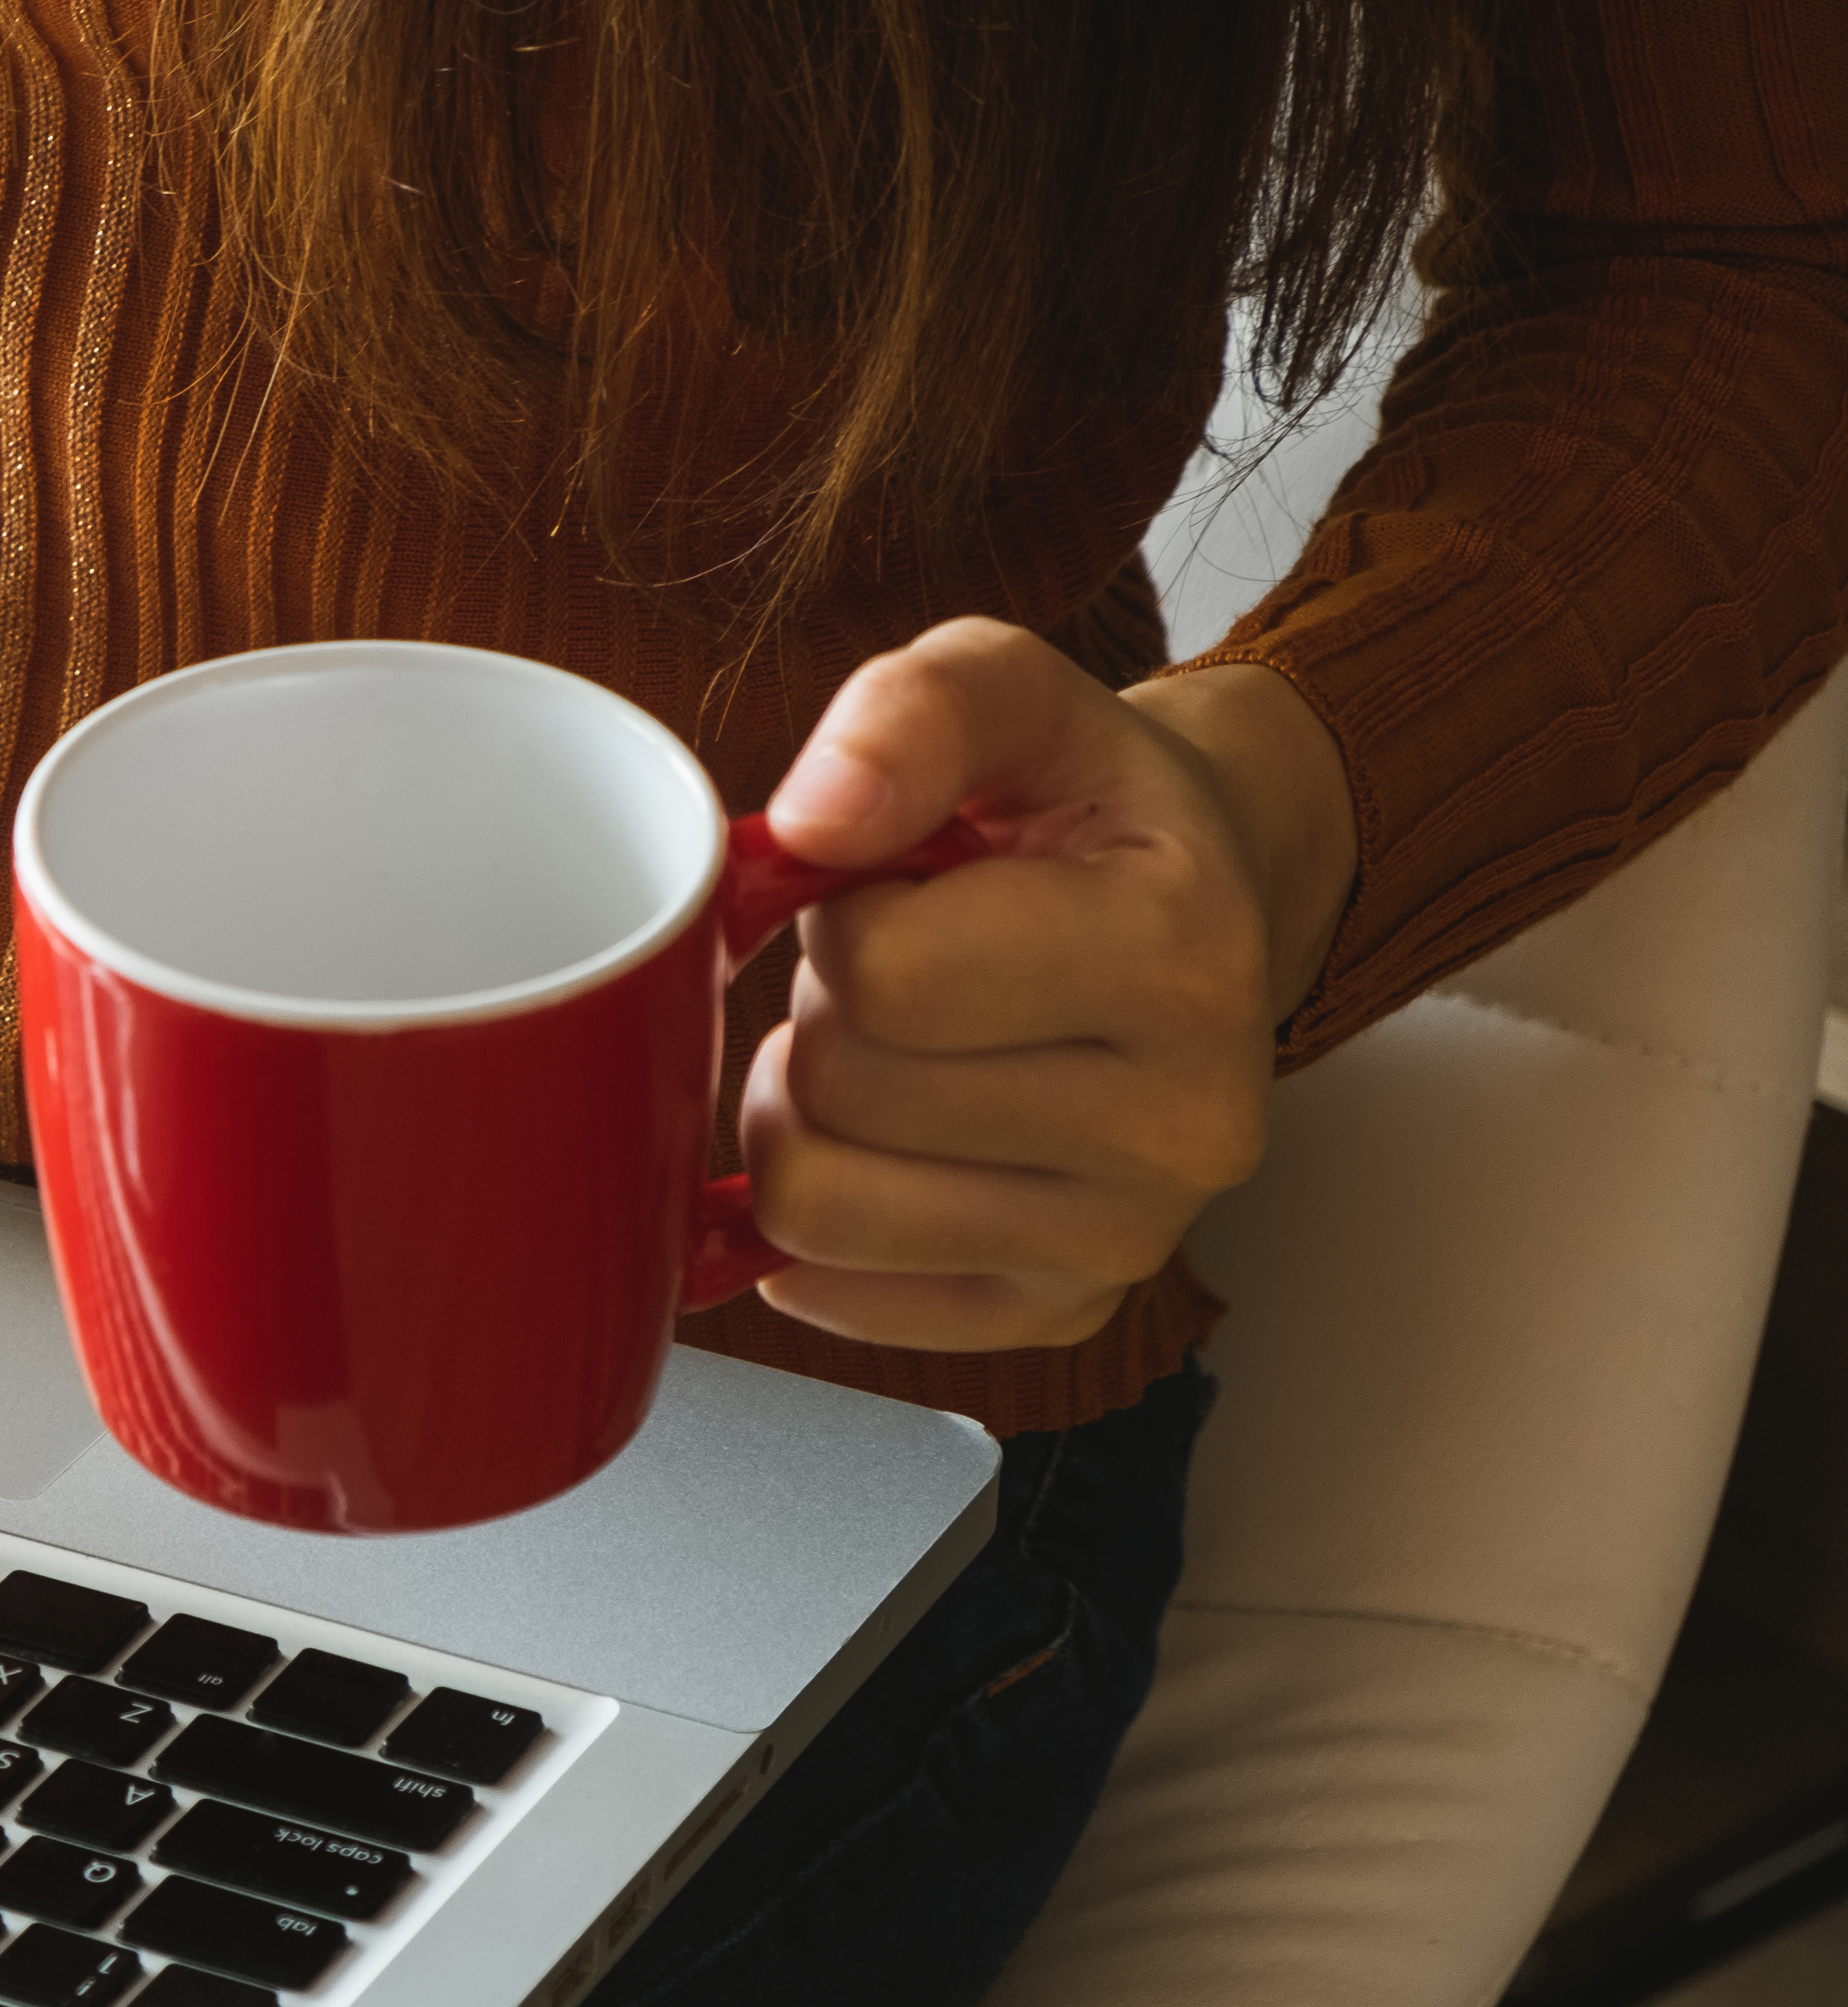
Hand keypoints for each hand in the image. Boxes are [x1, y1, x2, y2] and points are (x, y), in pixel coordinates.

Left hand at [741, 618, 1352, 1351]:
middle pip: (839, 1094)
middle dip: (825, 1017)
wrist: (1198, 904)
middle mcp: (1184, 1121)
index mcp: (1184, 953)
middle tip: (902, 973)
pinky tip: (883, 1148)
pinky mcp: (1061, 1309)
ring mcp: (1129, 1237)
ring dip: (807, 1118)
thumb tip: (812, 817)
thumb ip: (912, 713)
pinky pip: (833, 1294)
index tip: (899, 888)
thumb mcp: (1008, 697)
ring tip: (892, 1051)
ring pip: (814, 1209)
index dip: (844, 916)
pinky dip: (818, 1223)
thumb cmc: (1078, 808)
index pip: (883, 973)